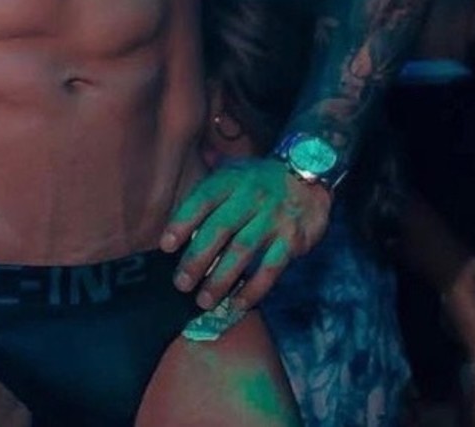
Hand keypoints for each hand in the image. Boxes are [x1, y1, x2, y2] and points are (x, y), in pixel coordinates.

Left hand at [160, 156, 330, 312]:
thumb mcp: (234, 170)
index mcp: (231, 180)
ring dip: (221, 278)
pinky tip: (238, 303)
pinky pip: (271, 267)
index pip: (202, 200)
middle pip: (219, 229)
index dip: (182, 222)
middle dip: (197, 259)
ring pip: (242, 251)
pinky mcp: (292, 239)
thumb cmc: (260, 180)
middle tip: (181, 284)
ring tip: (204, 300)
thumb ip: (208, 183)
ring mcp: (272, 218)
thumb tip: (177, 199)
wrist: (308, 178)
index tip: (166, 246)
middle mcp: (250, 197)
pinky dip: (254, 288)